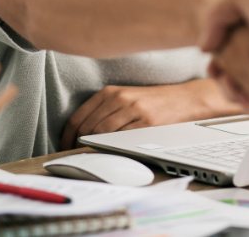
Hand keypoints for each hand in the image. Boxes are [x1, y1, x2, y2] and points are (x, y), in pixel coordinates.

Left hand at [59, 79, 241, 149]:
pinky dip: (112, 148)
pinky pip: (122, 139)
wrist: (184, 99)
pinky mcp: (146, 122)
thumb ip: (104, 110)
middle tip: (77, 156)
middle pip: (87, 128)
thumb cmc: (152, 101)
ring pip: (102, 134)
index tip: (65, 147)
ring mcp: (133, 110)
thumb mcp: (125, 97)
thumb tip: (81, 132)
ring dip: (94, 148)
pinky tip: (111, 152)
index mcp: (110, 91)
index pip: (78, 117)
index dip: (67, 136)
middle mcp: (119, 98)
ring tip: (92, 156)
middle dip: (78, 145)